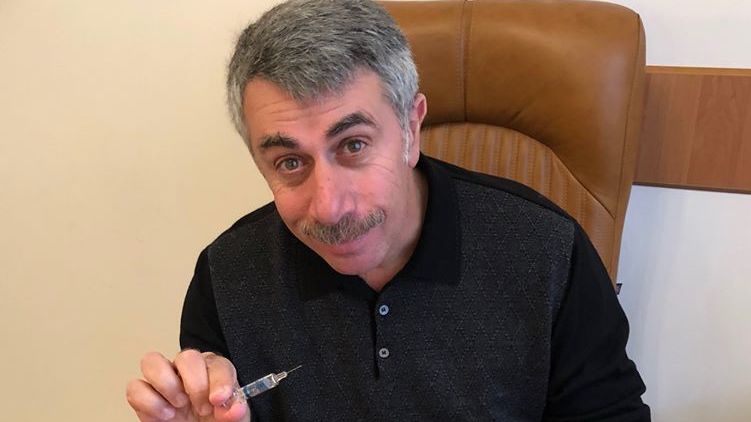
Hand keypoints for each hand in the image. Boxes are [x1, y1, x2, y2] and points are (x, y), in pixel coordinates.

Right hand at [126, 349, 249, 421]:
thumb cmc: (214, 420)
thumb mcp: (231, 416)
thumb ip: (235, 410)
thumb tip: (233, 409)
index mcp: (212, 370)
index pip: (217, 364)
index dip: (219, 381)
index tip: (219, 400)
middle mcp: (187, 370)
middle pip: (186, 357)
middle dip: (195, 385)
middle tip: (202, 409)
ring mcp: (163, 379)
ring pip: (151, 361)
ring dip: (166, 386)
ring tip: (178, 407)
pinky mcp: (144, 394)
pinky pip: (135, 387)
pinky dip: (149, 403)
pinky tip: (165, 416)